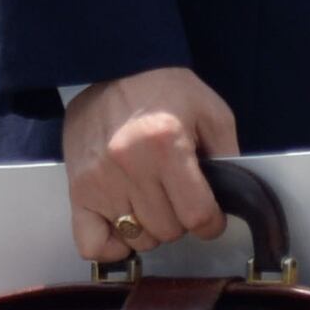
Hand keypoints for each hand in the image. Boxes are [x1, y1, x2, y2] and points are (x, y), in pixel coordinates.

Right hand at [63, 67, 236, 264]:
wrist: (114, 64)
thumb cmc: (165, 87)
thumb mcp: (211, 111)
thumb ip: (228, 156)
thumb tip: (232, 198)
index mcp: (167, 146)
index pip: (197, 216)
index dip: (211, 222)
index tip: (209, 215)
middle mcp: (130, 165)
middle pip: (168, 230)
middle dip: (181, 219)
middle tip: (177, 196)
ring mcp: (99, 180)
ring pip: (138, 237)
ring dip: (151, 227)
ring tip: (151, 200)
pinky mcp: (77, 188)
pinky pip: (91, 243)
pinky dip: (110, 245)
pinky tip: (123, 225)